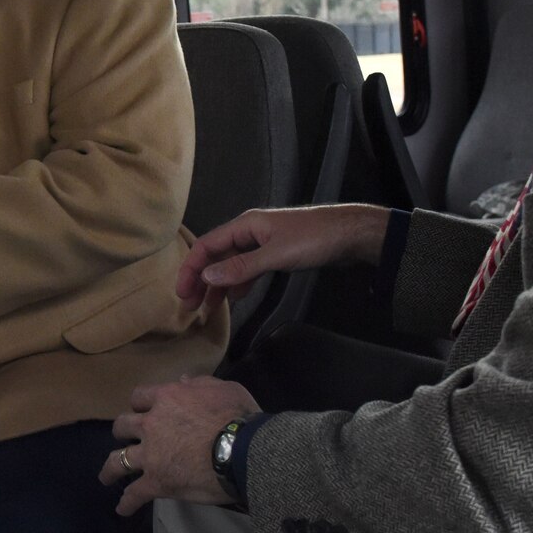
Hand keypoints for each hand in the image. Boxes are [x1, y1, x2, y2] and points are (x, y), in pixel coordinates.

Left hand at [103, 375, 261, 515]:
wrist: (241, 450)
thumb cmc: (238, 417)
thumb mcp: (224, 389)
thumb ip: (200, 384)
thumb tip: (183, 380)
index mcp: (167, 399)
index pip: (140, 396)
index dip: (140, 404)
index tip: (142, 410)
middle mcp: (151, 425)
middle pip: (123, 425)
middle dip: (122, 431)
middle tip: (125, 438)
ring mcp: (150, 455)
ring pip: (118, 460)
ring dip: (110, 469)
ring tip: (105, 476)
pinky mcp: (156, 482)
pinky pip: (135, 494)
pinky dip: (127, 503)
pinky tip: (123, 509)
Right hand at [176, 205, 389, 313]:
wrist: (350, 234)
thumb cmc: (314, 239)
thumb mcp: (275, 255)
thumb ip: (241, 267)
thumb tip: (207, 277)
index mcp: (245, 225)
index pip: (206, 245)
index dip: (191, 269)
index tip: (182, 293)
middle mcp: (249, 231)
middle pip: (216, 255)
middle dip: (201, 279)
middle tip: (190, 306)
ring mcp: (263, 242)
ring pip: (231, 264)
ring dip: (219, 284)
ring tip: (208, 307)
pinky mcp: (276, 253)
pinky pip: (248, 268)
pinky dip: (239, 283)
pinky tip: (236, 297)